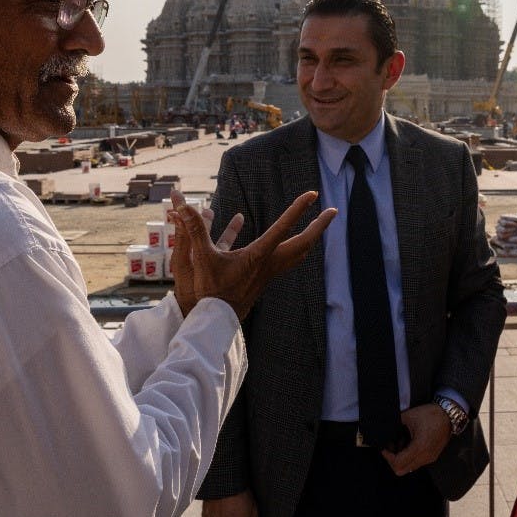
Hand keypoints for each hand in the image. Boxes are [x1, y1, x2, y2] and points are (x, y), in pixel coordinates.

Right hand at [169, 190, 335, 317]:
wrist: (215, 321)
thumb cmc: (209, 290)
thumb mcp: (199, 258)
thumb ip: (193, 229)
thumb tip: (183, 204)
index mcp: (258, 256)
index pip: (283, 228)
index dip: (298, 209)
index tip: (312, 195)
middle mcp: (270, 264)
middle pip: (304, 244)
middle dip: (320, 226)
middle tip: (333, 211)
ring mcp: (270, 273)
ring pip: (300, 255)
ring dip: (311, 239)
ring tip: (319, 227)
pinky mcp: (265, 279)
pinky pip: (288, 261)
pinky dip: (296, 249)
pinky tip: (290, 244)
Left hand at [381, 403, 452, 475]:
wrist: (450, 415)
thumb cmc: (430, 414)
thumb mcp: (409, 416)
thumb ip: (394, 423)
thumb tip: (383, 428)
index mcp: (419, 448)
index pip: (398, 463)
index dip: (387, 457)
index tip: (383, 447)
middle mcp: (425, 457)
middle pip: (401, 470)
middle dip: (392, 460)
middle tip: (389, 447)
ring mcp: (429, 458)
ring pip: (409, 467)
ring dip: (401, 458)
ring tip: (399, 442)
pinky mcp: (432, 456)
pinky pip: (416, 462)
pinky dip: (409, 456)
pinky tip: (408, 442)